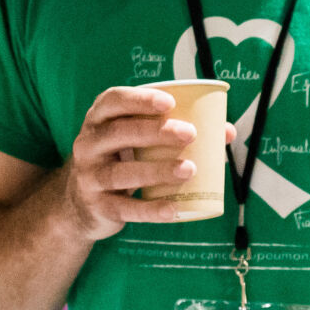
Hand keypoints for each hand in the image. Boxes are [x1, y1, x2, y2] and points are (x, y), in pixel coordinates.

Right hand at [56, 86, 236, 241]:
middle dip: (156, 131)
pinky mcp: (98, 207)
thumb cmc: (122, 160)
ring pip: (121, 172)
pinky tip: (174, 209)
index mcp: (99, 120)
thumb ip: (175, 130)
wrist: (83, 204)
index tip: (170, 102)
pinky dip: (151, 210)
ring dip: (157, 170)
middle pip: (119, 133)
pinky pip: (126, 208)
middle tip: (190, 134)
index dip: (139, 99)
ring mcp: (89, 177)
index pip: (113, 101)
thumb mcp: (137, 141)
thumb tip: (227, 132)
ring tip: (189, 169)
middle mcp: (88, 144)